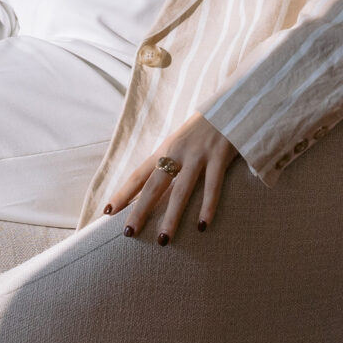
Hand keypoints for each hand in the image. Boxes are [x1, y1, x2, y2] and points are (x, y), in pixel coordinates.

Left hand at [103, 113, 240, 244]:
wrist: (234, 102)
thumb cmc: (207, 127)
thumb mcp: (183, 140)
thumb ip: (170, 159)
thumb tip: (154, 185)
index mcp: (166, 149)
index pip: (139, 174)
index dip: (123, 193)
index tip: (108, 211)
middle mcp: (178, 152)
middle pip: (154, 185)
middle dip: (140, 210)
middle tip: (128, 233)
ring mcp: (199, 154)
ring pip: (181, 190)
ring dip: (171, 217)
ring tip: (163, 240)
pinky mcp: (220, 155)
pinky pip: (213, 186)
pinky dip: (208, 206)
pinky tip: (202, 225)